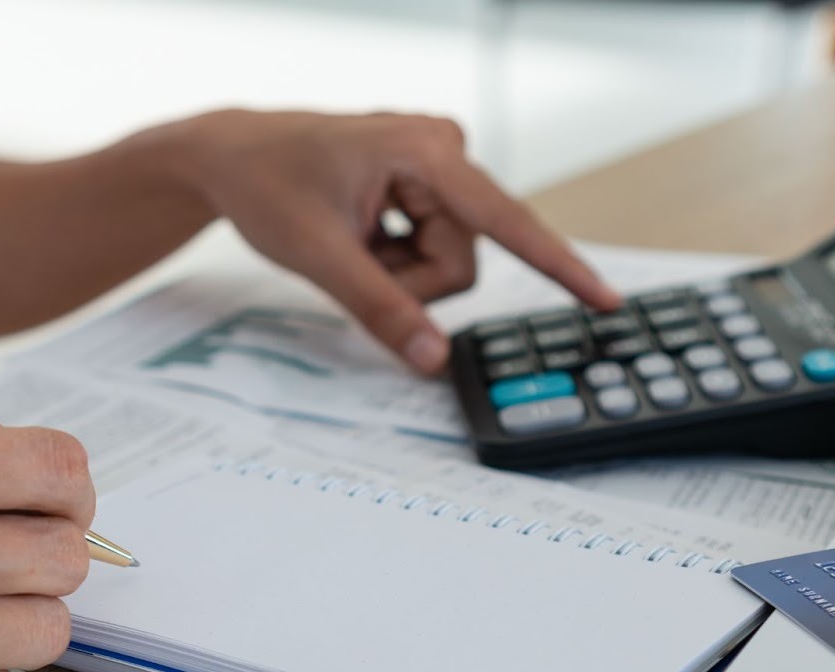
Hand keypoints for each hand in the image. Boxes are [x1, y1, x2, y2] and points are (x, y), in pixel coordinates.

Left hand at [175, 110, 621, 372]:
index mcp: (427, 151)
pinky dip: (391, 258)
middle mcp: (444, 150)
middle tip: (353, 257)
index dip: (559, 266)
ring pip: (447, 262)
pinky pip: (431, 249)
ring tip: (350, 239)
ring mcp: (437, 168)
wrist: (230, 156)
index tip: (604, 300)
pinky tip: (357, 231)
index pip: (506, 221)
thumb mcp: (319, 257)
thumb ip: (380, 310)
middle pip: (462, 259)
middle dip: (409, 280)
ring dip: (397, 271)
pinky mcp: (427, 186)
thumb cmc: (266, 184)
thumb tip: (432, 358)